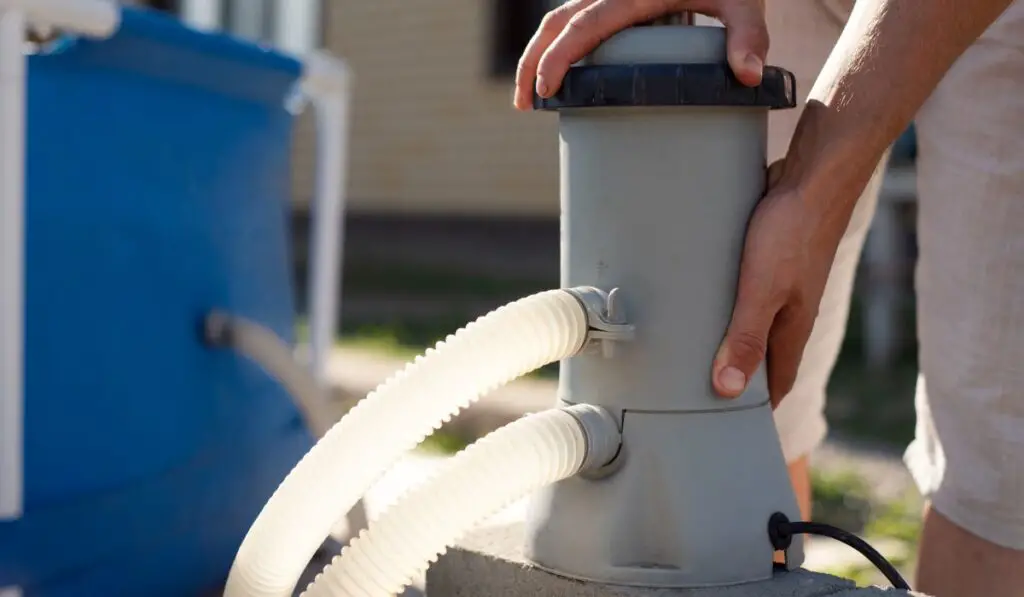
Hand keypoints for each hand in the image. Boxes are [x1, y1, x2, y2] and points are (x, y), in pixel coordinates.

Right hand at [513, 0, 768, 110]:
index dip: (559, 56)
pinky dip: (555, 48)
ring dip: (536, 56)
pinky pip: (574, 22)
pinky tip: (557, 78)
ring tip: (528, 99)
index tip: (545, 88)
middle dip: (531, 62)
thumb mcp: (745, 2)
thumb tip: (748, 76)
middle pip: (555, 23)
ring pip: (557, 21)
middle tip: (524, 105)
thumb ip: (748, 37)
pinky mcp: (614, 3)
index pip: (583, 25)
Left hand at [711, 160, 854, 406]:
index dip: (754, 409)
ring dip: (730, 339)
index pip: (774, 384)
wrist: (813, 178)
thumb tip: (726, 390)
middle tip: (697, 393)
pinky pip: (746, 294)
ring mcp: (781, 285)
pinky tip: (700, 300)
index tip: (728, 429)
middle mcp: (790, 312)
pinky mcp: (769, 260)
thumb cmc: (791, 233)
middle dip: (736, 377)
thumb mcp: (762, 290)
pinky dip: (726, 305)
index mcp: (792, 329)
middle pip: (762, 357)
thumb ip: (746, 338)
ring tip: (690, 351)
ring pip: (753, 323)